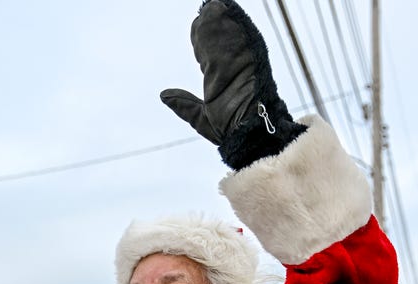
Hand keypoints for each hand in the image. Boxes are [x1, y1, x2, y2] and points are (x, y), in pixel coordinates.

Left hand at [161, 0, 305, 169]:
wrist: (247, 136)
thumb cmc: (231, 132)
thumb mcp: (200, 118)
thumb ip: (184, 105)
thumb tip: (164, 95)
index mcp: (225, 80)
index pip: (212, 54)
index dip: (204, 40)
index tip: (196, 27)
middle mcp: (236, 69)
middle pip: (222, 41)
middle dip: (211, 28)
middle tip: (202, 15)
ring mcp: (245, 64)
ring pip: (230, 37)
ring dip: (219, 23)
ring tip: (209, 9)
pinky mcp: (252, 61)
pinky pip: (240, 39)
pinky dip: (230, 27)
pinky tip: (216, 12)